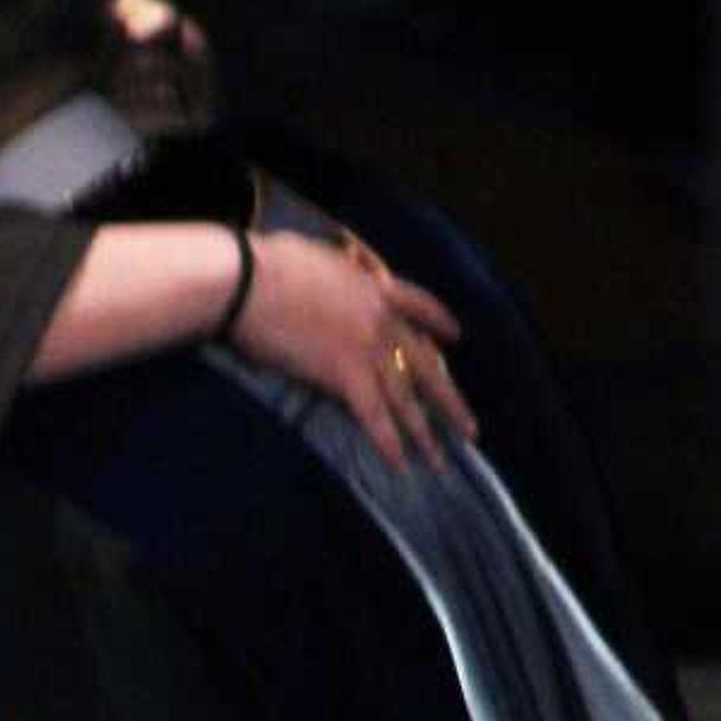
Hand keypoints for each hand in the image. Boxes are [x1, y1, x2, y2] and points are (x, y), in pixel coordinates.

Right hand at [230, 231, 477, 467]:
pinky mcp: (345, 374)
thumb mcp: (320, 256)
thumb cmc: (270, 262)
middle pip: (427, 366)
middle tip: (469, 428)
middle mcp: (382, 320)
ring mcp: (368, 349)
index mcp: (377, 287)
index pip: (422, 307)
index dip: (441, 324)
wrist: (250, 281)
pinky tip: (401, 464)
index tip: (455, 338)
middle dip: (449, 401)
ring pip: (406, 398)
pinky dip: (388, 443)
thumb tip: (334, 274)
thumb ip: (340, 271)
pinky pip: (374, 416)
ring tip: (440, 461)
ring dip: (425, 434)